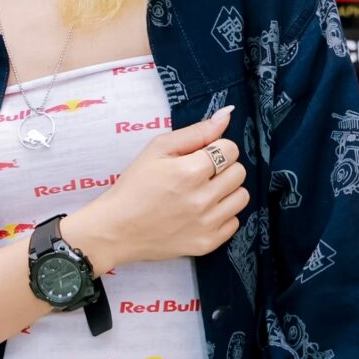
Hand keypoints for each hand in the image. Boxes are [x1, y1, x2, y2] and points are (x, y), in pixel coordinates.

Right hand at [62, 105, 245, 272]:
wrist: (116, 229)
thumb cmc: (134, 185)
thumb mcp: (157, 149)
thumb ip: (196, 132)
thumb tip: (226, 115)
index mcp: (190, 171)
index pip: (231, 149)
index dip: (216, 148)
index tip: (200, 156)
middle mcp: (202, 199)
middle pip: (239, 172)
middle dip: (223, 168)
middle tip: (200, 174)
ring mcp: (206, 224)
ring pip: (242, 197)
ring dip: (227, 191)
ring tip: (204, 193)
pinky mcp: (207, 243)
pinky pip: (234, 222)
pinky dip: (222, 215)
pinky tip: (202, 213)